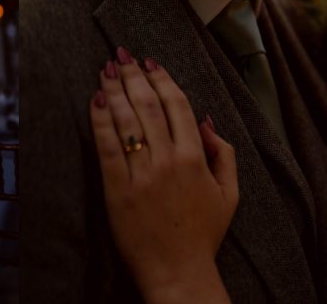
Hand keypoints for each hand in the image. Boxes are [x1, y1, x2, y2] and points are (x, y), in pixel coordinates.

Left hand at [89, 48, 237, 302]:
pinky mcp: (118, 190)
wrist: (178, 271)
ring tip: (105, 69)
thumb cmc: (203, 233)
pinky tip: (95, 100)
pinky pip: (107, 147)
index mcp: (196, 157)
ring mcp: (142, 174)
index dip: (163, 79)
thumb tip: (207, 120)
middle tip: (122, 55)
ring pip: (127, 120)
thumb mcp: (230, 193)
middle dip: (134, 76)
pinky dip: (100, 120)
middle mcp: (169, 160)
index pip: (177, 106)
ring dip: (115, 90)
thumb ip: (224, 153)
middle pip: (148, 105)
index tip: (151, 62)